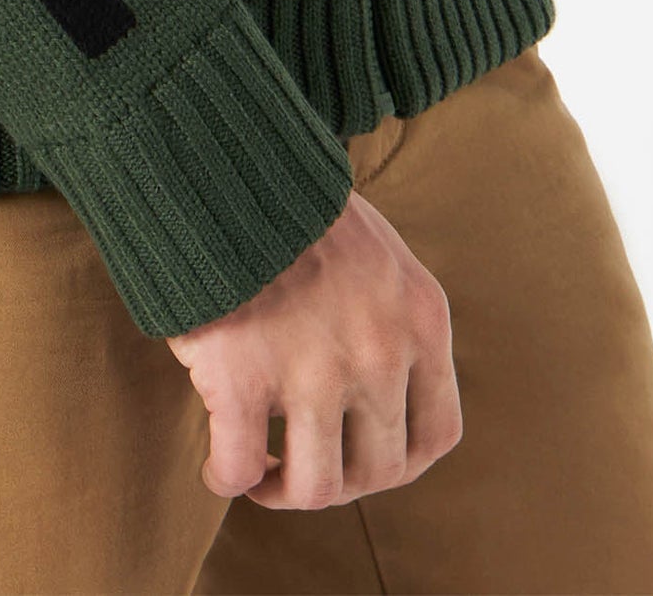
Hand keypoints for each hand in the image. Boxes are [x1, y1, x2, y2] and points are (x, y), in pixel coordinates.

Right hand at [164, 187, 461, 510]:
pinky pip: (238, 469)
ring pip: (315, 488)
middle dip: (338, 481)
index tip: (360, 458)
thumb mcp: (378, 252)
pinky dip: (225, 478)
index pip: (437, 434)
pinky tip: (216, 462)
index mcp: (421, 318)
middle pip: (377, 471)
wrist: (228, 161)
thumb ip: (390, 317)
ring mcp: (313, 370)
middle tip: (298, 463)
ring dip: (283, 491)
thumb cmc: (294, 204)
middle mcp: (379, 353)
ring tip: (259, 472)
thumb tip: (379, 394)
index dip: (398, 464)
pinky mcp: (242, 378)